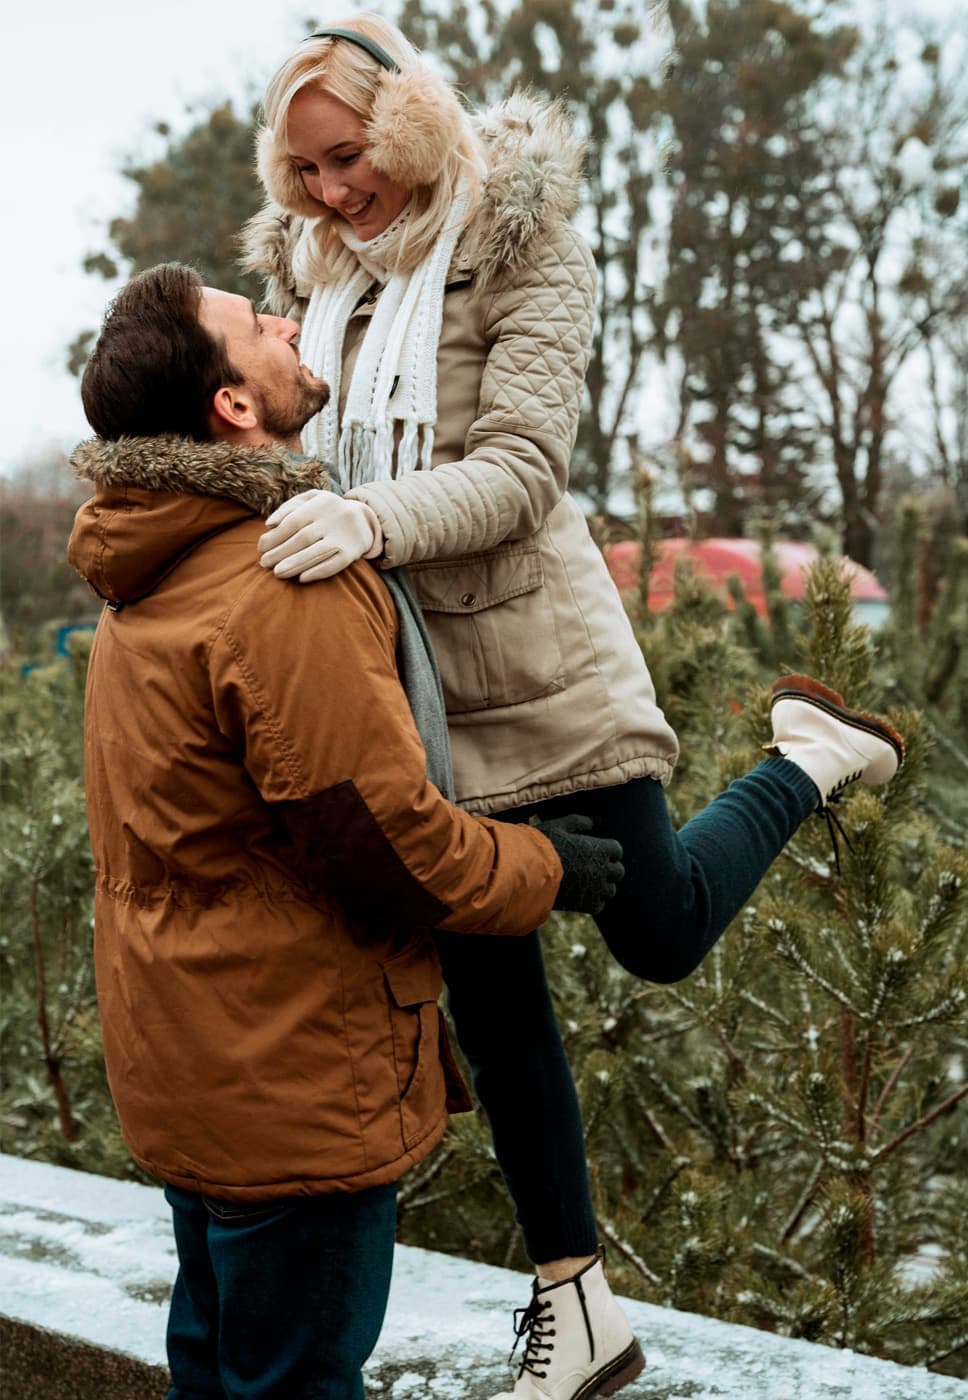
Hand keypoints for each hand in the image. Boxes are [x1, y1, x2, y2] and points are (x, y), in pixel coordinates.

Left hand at [258, 490, 383, 581]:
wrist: (364, 520)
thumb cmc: (327, 512)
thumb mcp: (312, 500)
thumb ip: (289, 507)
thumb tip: (269, 524)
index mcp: (321, 502)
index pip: (294, 521)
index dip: (276, 535)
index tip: (260, 548)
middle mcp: (334, 518)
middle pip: (303, 538)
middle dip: (281, 552)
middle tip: (264, 563)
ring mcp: (344, 536)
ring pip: (317, 552)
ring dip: (295, 564)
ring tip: (277, 573)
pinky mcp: (352, 553)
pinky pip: (334, 564)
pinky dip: (318, 572)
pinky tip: (302, 578)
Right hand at [533, 814, 624, 915]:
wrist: (528, 875)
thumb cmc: (542, 847)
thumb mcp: (559, 826)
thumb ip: (580, 822)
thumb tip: (597, 821)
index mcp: (599, 849)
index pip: (616, 849)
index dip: (607, 850)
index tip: (596, 851)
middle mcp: (602, 869)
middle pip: (618, 871)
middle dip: (608, 869)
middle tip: (592, 868)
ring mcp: (596, 889)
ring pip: (610, 890)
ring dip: (602, 886)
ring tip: (585, 883)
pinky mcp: (587, 905)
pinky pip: (599, 905)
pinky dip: (593, 901)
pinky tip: (581, 895)